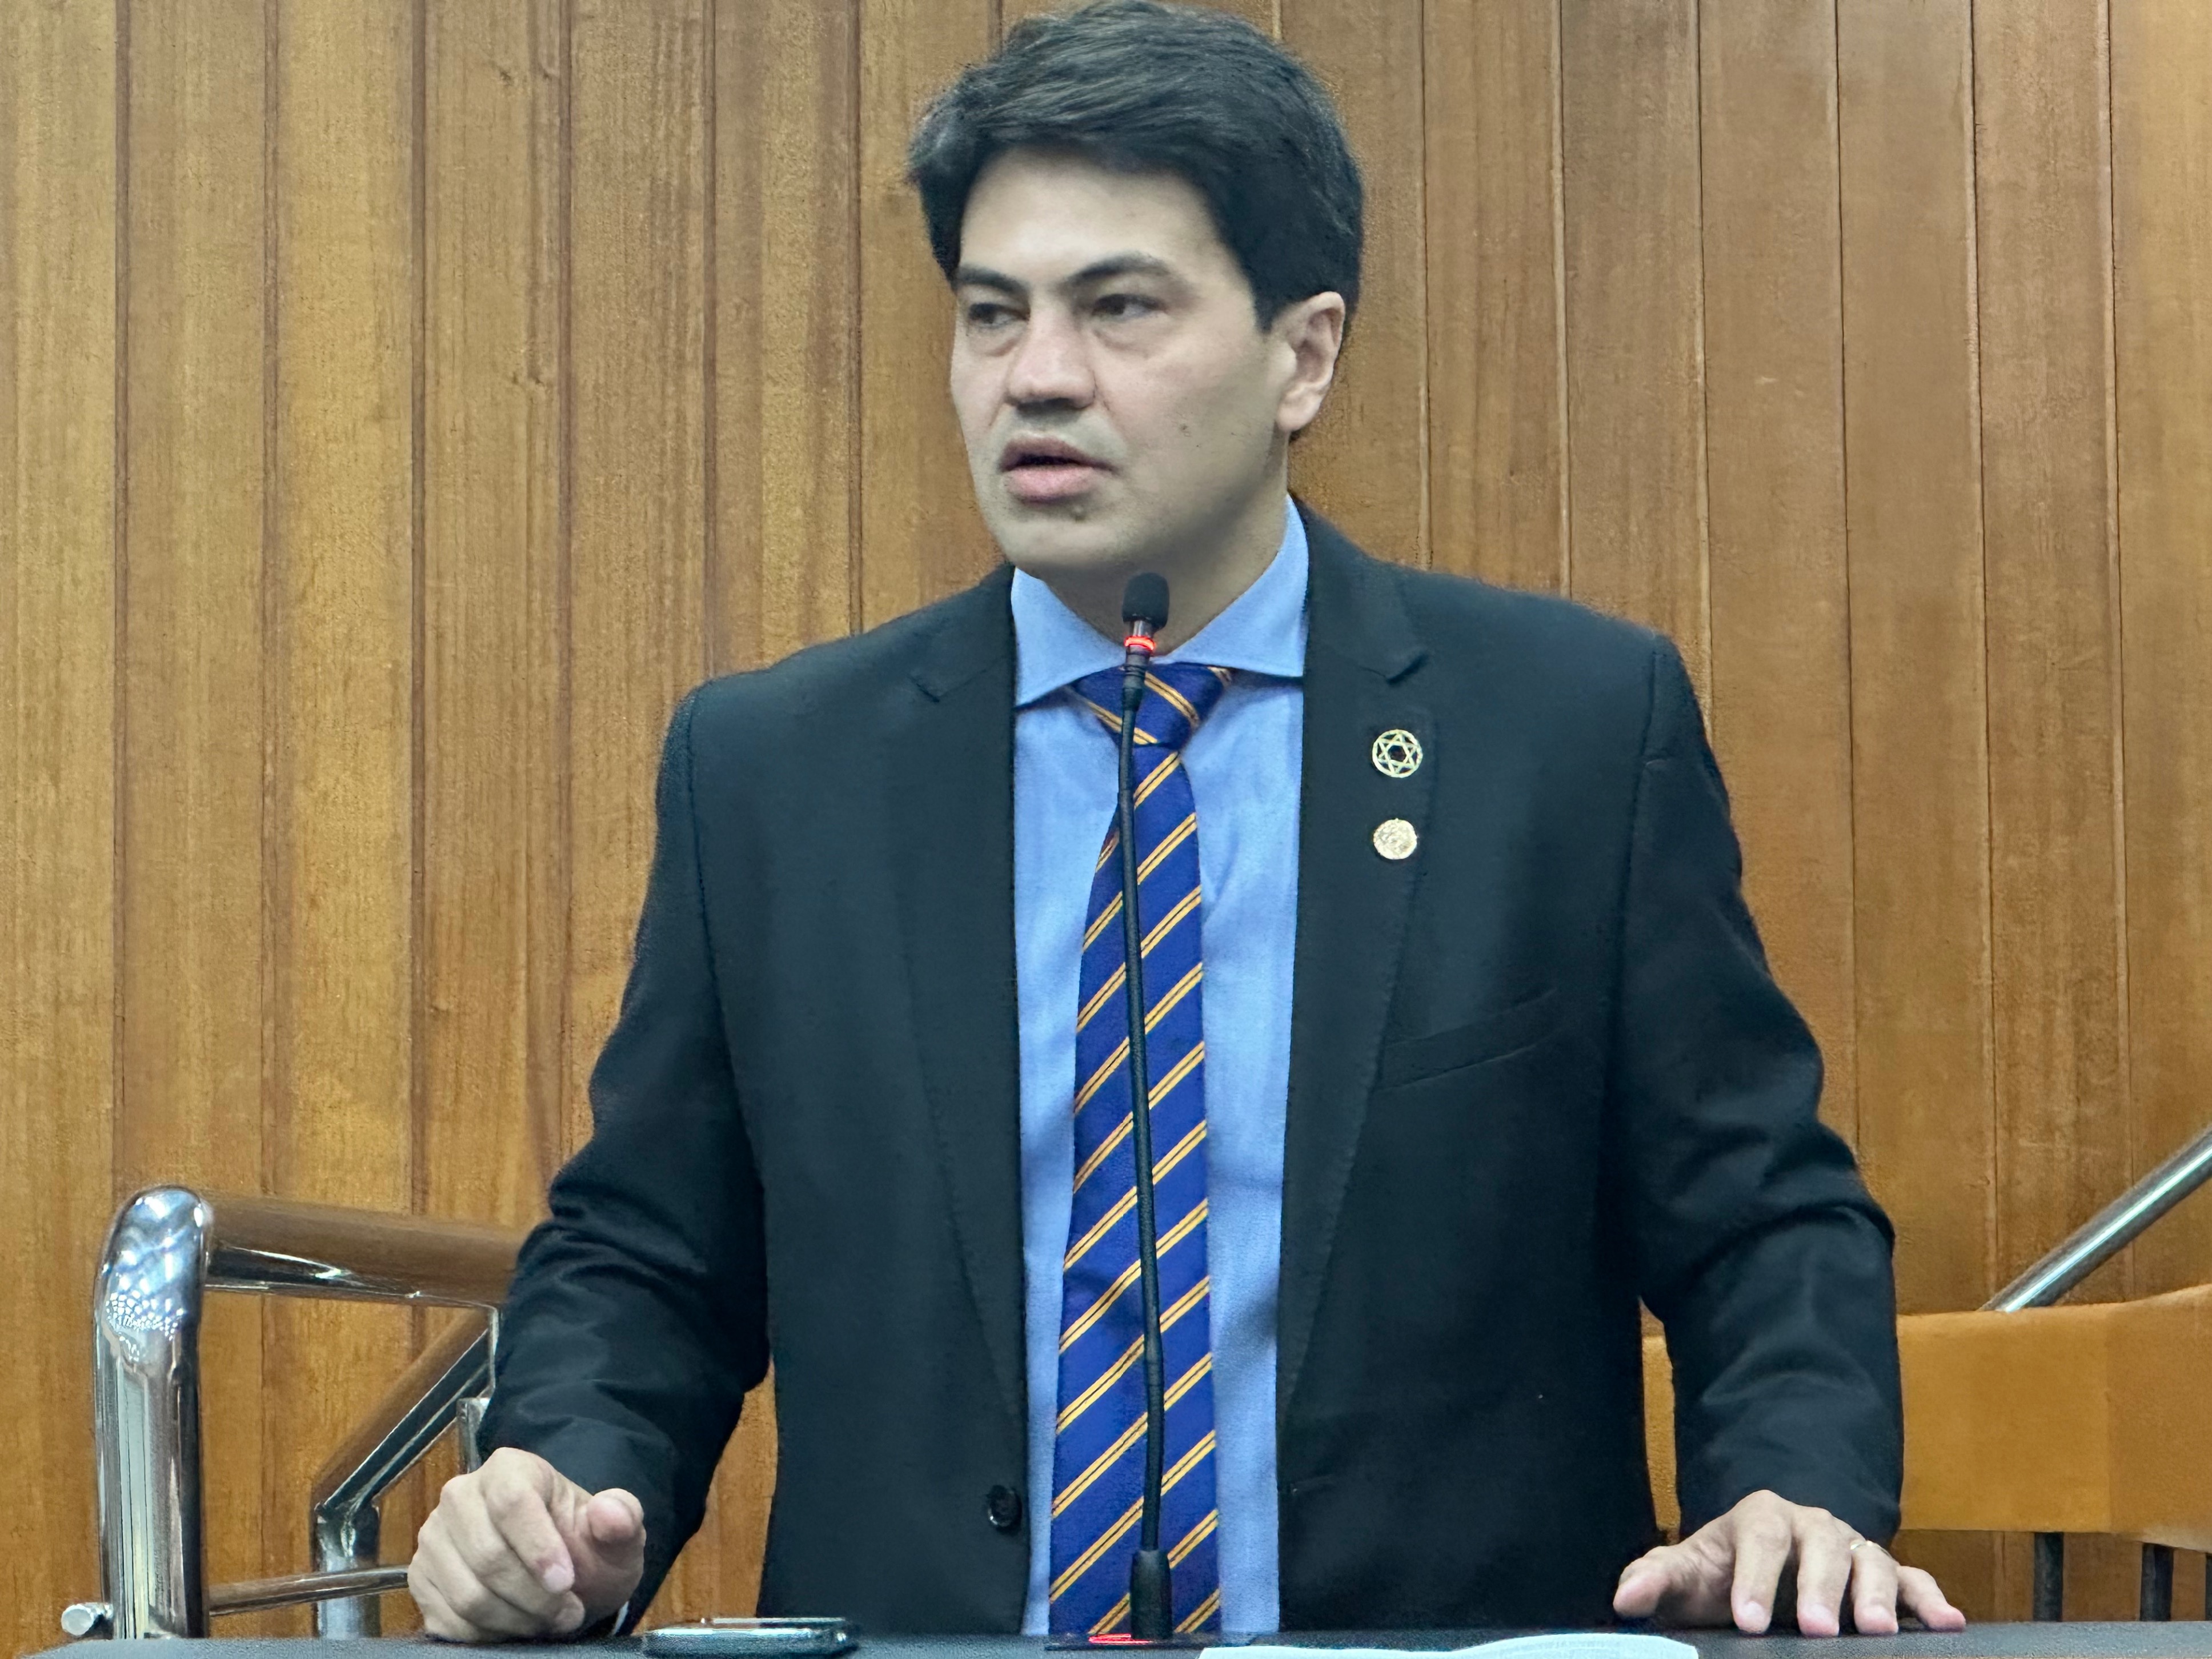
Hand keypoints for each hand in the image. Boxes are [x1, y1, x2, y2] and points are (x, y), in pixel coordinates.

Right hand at [409, 1446, 646, 1641]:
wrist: (558, 1574)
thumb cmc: (585, 1548)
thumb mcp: (616, 1536)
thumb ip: (621, 1519)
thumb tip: (610, 1513)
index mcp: (509, 1469)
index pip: (512, 1503)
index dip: (539, 1548)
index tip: (566, 1582)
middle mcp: (460, 1496)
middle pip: (487, 1556)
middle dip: (533, 1596)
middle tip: (568, 1613)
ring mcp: (435, 1539)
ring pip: (467, 1594)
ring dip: (515, 1619)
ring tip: (547, 1620)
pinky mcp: (422, 1579)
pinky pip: (449, 1620)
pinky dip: (489, 1633)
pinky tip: (515, 1624)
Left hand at [1612, 1489, 1964, 1635]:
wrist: (1763, 1567)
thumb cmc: (1723, 1574)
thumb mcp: (1687, 1574)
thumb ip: (1655, 1580)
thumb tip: (1624, 1600)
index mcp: (1761, 1518)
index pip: (1759, 1538)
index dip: (1754, 1578)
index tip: (1747, 1621)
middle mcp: (1814, 1526)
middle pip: (1822, 1546)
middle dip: (1821, 1588)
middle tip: (1819, 1629)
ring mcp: (1855, 1548)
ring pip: (1873, 1561)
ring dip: (1880, 1595)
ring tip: (1880, 1631)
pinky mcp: (1889, 1575)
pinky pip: (1916, 1581)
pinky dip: (1932, 1600)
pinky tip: (1949, 1624)